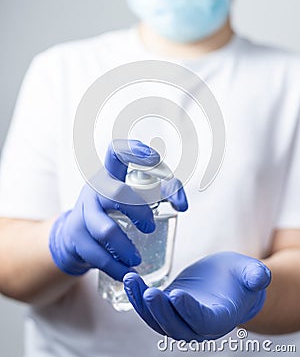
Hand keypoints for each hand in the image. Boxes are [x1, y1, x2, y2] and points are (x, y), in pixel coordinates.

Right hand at [49, 140, 187, 279]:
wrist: (77, 235)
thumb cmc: (116, 210)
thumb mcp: (135, 195)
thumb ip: (166, 191)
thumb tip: (182, 205)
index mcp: (110, 174)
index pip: (116, 153)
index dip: (133, 151)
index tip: (154, 158)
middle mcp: (94, 189)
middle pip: (116, 194)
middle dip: (138, 212)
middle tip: (151, 227)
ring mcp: (83, 213)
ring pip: (104, 230)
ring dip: (125, 247)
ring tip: (137, 259)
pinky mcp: (76, 238)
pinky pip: (96, 255)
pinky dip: (115, 267)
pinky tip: (126, 273)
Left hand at [123, 252, 270, 340]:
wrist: (228, 281)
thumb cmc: (240, 277)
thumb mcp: (250, 272)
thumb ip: (255, 275)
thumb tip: (261, 276)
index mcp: (220, 318)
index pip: (203, 321)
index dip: (191, 311)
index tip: (177, 294)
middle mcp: (198, 326)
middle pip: (176, 326)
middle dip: (161, 311)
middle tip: (149, 292)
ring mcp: (181, 320)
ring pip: (158, 320)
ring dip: (142, 304)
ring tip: (131, 281)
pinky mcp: (168, 309)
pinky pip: (150, 309)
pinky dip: (137, 297)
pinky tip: (129, 280)